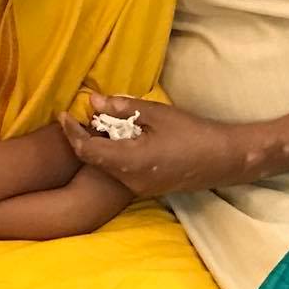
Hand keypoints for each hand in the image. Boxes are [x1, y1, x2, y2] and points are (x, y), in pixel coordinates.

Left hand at [57, 94, 250, 197]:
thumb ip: (123, 108)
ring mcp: (138, 187)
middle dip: (83, 138)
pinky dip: (113, 154)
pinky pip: (120, 171)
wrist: (224, 159)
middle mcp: (129, 180)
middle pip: (93, 160)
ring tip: (102, 123)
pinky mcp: (147, 188)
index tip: (65, 114)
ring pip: (106, 167)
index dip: (71, 132)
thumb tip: (93, 101)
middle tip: (84, 116)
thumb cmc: (192, 133)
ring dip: (99, 146)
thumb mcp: (157, 114)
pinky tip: (121, 138)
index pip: (86, 149)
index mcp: (128, 161)